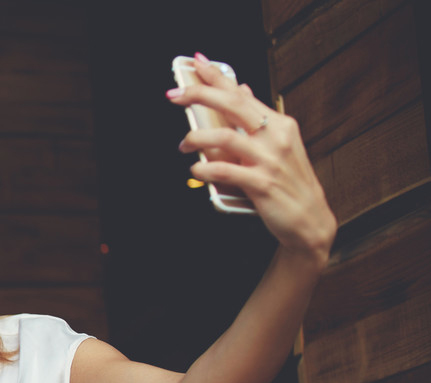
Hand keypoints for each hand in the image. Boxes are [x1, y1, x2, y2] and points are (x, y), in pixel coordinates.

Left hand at [167, 53, 336, 264]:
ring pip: (224, 138)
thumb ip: (258, 119)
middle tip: (174, 96)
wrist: (308, 218)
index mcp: (279, 123)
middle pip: (232, 105)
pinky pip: (224, 172)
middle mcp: (275, 137)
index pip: (242, 93)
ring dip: (196, 139)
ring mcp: (269, 160)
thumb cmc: (288, 181)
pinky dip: (204, 169)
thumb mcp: (279, 144)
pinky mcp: (261, 184)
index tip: (195, 63)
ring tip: (183, 145)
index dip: (216, 76)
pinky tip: (196, 170)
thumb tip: (243, 90)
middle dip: (199, 95)